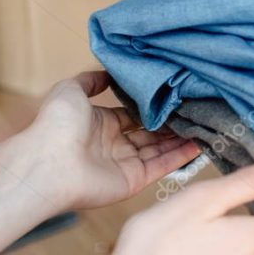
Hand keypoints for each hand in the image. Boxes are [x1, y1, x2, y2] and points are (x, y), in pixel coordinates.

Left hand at [21, 71, 201, 209]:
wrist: (49, 162)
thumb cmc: (56, 125)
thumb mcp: (70, 90)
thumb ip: (91, 80)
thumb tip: (107, 73)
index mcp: (101, 125)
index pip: (134, 116)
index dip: (154, 109)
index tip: (176, 98)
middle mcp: (114, 145)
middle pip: (151, 134)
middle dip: (172, 124)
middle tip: (197, 111)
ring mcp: (125, 164)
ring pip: (160, 150)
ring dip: (181, 140)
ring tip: (205, 126)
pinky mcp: (133, 180)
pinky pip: (161, 167)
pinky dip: (180, 157)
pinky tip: (199, 144)